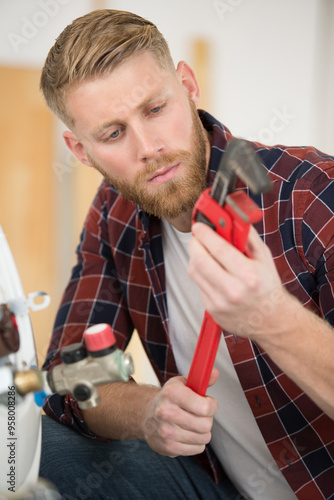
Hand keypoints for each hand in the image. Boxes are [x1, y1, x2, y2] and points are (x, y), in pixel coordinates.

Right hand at [142, 368, 218, 456]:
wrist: (146, 414)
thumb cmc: (168, 398)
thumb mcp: (182, 383)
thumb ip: (201, 378)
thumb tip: (214, 372)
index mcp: (171, 394)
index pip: (205, 407)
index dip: (212, 405)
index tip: (208, 402)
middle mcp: (166, 413)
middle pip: (206, 424)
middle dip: (207, 419)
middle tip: (200, 414)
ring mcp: (167, 432)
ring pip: (204, 437)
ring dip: (202, 431)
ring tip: (192, 423)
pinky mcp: (168, 448)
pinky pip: (198, 448)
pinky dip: (196, 442)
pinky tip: (186, 433)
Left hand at [188, 223, 286, 338]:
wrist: (271, 320)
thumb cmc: (268, 287)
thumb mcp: (264, 258)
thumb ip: (247, 236)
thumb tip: (232, 217)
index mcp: (249, 275)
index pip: (219, 249)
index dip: (205, 234)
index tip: (199, 226)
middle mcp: (233, 290)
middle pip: (200, 260)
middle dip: (195, 243)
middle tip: (198, 237)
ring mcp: (220, 302)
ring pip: (194, 272)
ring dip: (195, 257)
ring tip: (205, 253)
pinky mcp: (211, 309)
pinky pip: (198, 284)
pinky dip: (201, 273)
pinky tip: (212, 271)